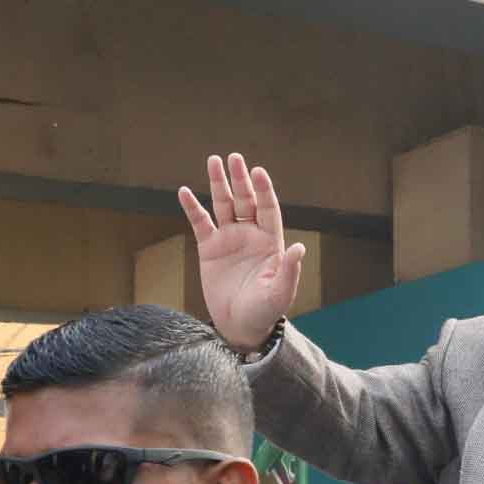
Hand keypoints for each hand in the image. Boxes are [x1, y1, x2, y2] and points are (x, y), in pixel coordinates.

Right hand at [177, 153, 305, 349]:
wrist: (241, 325)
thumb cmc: (265, 310)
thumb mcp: (280, 292)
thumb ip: (289, 270)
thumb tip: (299, 247)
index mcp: (271, 241)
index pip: (268, 208)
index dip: (264, 190)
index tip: (258, 171)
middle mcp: (251, 235)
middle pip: (245, 200)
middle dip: (240, 179)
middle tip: (234, 157)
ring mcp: (230, 239)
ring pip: (223, 205)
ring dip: (219, 184)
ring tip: (213, 161)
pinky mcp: (210, 249)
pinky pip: (200, 223)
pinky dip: (192, 207)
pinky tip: (184, 191)